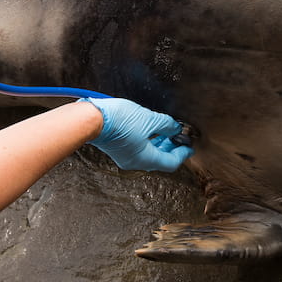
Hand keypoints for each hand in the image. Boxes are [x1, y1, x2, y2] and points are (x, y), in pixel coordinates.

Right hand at [78, 98, 193, 172]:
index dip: (182, 154)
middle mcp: (135, 162)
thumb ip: (166, 125)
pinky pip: (139, 148)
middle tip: (179, 136)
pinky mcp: (118, 148)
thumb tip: (175, 128)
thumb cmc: (118, 121)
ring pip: (149, 153)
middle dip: (171, 147)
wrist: (91, 119)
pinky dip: (148, 141)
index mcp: (145, 159)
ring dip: (160, 143)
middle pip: (160, 159)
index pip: (170, 162)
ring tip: (166, 130)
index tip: (189, 146)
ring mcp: (125, 156)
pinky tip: (150, 129)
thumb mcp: (149, 120)